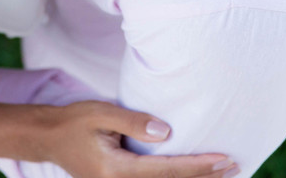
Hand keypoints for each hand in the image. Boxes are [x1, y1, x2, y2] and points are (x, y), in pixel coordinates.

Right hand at [43, 100, 237, 177]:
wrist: (49, 138)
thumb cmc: (74, 121)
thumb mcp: (101, 113)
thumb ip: (133, 123)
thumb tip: (167, 132)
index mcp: (116, 170)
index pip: (166, 171)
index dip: (198, 166)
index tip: (224, 159)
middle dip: (205, 177)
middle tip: (236, 165)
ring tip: (225, 173)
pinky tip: (195, 176)